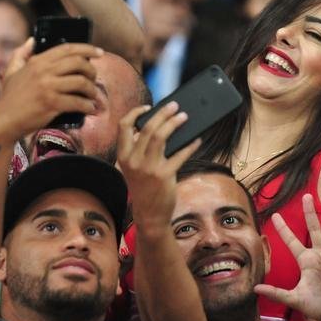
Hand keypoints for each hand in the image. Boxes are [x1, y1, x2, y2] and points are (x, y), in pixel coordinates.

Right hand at [0, 40, 99, 140]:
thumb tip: (32, 39)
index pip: (67, 49)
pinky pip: (77, 102)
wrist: (4, 122)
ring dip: (92, 90)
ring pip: (81, 82)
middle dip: (92, 70)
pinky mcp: (51, 104)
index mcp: (37, 61)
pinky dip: (87, 106)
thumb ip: (21, 54)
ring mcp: (48, 87)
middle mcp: (44, 71)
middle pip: (79, 63)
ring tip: (92, 95)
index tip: (100, 53)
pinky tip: (89, 109)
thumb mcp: (11, 71)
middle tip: (94, 78)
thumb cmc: (9, 97)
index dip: (87, 48)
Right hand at [115, 103, 199, 225]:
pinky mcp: (164, 175)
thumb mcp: (134, 168)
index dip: (136, 113)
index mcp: (123, 156)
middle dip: (163, 113)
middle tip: (175, 106)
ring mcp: (148, 168)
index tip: (148, 107)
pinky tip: (197, 140)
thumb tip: (161, 125)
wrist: (149, 214)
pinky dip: (190, 145)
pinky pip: (180, 154)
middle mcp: (133, 160)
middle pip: (147, 127)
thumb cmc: (144, 188)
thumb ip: (141, 149)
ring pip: (160, 136)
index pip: (123, 126)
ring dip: (174, 123)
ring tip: (184, 117)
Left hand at [254, 194, 320, 320]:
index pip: (293, 242)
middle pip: (315, 228)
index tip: (274, 216)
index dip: (284, 229)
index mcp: (306, 262)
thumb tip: (256, 288)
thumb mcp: (295, 300)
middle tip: (306, 196)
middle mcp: (320, 256)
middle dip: (310, 212)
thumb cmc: (320, 308)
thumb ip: (277, 294)